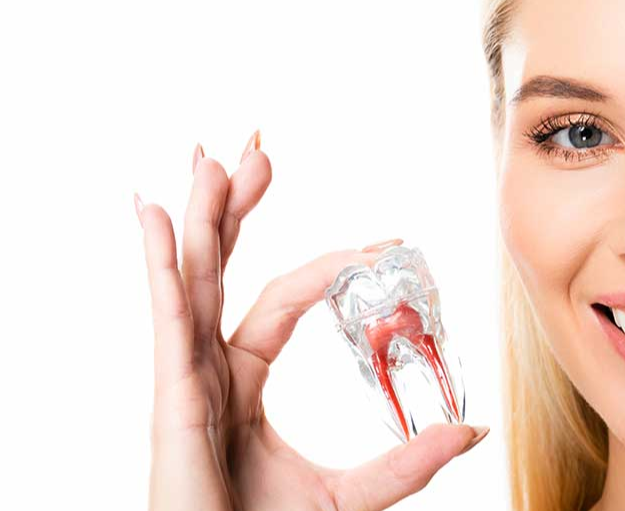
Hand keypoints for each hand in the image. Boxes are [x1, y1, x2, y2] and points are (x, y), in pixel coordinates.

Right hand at [135, 132, 486, 510]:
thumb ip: (407, 463)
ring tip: (211, 154)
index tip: (384, 243)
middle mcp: (209, 366)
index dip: (328, 265)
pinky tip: (152, 211)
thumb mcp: (351, 495)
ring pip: (194, 276)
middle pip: (223, 267)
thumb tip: (472, 430)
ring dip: (204, 213)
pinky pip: (167, 314)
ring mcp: (185, 375)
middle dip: (237, 205)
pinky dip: (159, 260)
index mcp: (243, 378)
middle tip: (256, 148)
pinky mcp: (172, 393)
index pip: (283, 300)